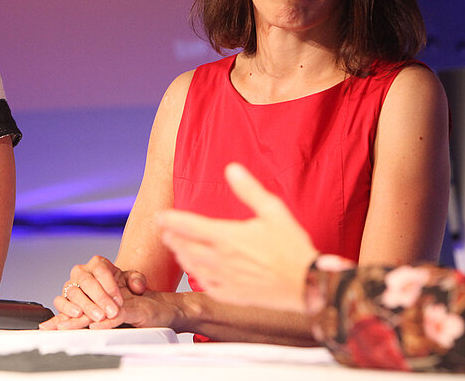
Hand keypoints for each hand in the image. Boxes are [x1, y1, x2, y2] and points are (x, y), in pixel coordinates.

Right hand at [39, 255, 147, 328]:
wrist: (108, 295)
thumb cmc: (118, 287)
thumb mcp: (131, 281)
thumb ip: (137, 280)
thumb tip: (137, 286)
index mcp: (97, 263)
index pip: (101, 271)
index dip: (110, 287)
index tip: (119, 302)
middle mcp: (81, 271)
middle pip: (87, 282)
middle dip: (100, 299)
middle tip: (110, 313)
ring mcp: (70, 284)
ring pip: (74, 292)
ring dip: (86, 306)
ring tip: (97, 316)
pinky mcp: (63, 298)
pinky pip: (60, 302)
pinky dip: (66, 309)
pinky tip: (77, 316)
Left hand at [157, 162, 317, 311]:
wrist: (305, 284)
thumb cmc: (292, 247)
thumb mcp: (273, 211)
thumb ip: (249, 190)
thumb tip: (232, 169)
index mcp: (227, 237)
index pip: (189, 226)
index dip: (170, 220)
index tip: (159, 217)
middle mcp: (220, 259)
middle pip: (186, 247)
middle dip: (172, 238)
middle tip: (164, 232)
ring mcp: (224, 279)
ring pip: (192, 266)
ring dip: (181, 255)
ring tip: (176, 247)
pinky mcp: (231, 294)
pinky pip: (205, 285)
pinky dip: (196, 275)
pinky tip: (196, 271)